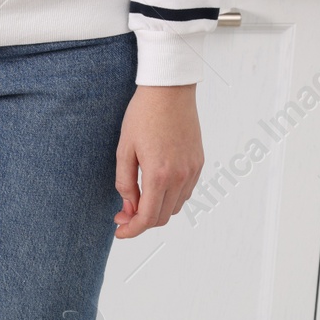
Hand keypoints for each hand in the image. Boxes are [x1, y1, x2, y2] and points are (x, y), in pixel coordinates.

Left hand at [114, 84, 203, 238]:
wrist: (169, 89)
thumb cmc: (142, 115)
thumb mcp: (124, 150)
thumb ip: (125, 184)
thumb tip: (129, 209)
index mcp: (158, 175)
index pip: (147, 218)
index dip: (132, 230)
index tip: (120, 230)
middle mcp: (180, 176)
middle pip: (162, 217)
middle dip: (141, 222)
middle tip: (123, 214)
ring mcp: (192, 170)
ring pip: (175, 207)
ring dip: (157, 211)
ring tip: (139, 200)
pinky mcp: (199, 163)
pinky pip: (185, 193)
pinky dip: (170, 198)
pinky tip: (156, 188)